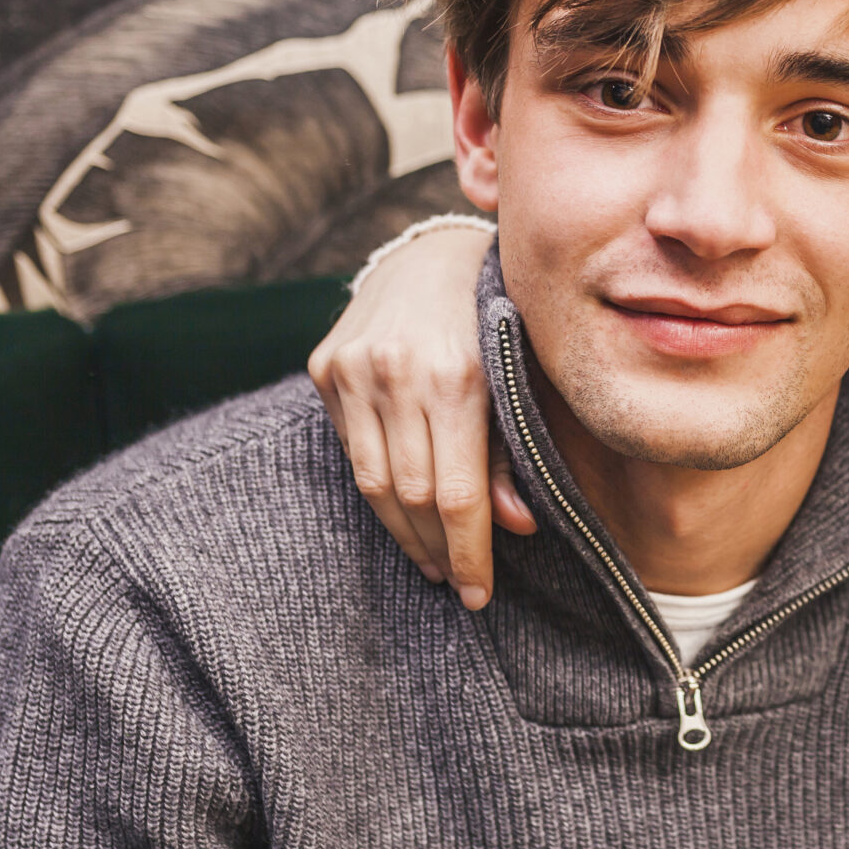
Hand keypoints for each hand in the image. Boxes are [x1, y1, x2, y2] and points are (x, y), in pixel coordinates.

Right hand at [308, 223, 535, 608]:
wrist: (431, 253)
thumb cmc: (496, 322)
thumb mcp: (523, 378)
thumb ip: (515, 452)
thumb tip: (518, 527)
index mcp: (458, 375)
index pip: (458, 493)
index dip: (470, 553)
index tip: (478, 595)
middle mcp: (398, 371)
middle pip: (412, 496)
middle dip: (439, 550)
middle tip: (458, 581)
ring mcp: (354, 368)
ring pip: (374, 483)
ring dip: (404, 534)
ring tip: (433, 560)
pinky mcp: (325, 367)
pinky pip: (352, 453)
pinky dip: (379, 493)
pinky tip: (403, 516)